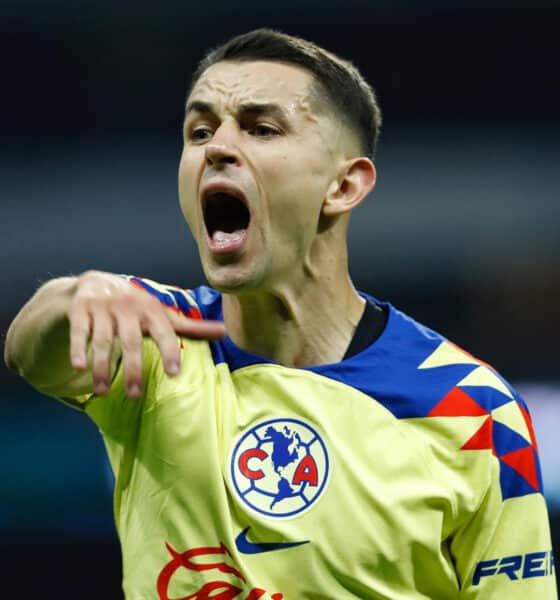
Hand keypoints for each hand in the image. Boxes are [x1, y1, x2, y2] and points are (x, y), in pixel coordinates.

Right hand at [67, 271, 224, 397]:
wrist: (96, 282)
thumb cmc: (136, 306)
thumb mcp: (162, 314)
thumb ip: (190, 327)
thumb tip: (225, 332)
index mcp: (151, 309)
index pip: (164, 331)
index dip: (170, 350)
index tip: (175, 373)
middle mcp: (128, 307)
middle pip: (132, 341)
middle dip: (133, 368)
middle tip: (134, 395)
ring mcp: (103, 308)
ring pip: (104, 340)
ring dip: (102, 366)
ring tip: (102, 392)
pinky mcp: (80, 310)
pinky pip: (79, 331)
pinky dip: (78, 348)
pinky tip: (78, 367)